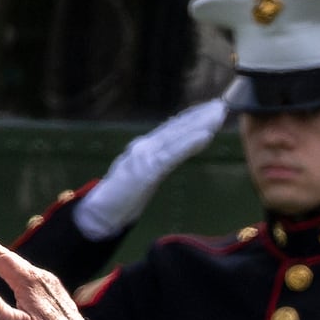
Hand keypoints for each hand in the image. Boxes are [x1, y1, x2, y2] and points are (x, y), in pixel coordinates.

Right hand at [0, 227, 88, 319]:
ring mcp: (52, 286)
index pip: (1, 258)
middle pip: (12, 259)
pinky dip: (18, 272)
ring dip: (5, 260)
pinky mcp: (58, 295)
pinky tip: (18, 279)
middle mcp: (43, 278)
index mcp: (30, 281)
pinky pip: (33, 277)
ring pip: (24, 268)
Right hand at [74, 98, 230, 240]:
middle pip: (177, 128)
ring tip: (218, 115)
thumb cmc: (119, 198)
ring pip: (177, 136)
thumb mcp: (141, 176)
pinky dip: (189, 144)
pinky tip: (205, 136)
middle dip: (200, 116)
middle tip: (221, 105)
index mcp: (145, 148)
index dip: (192, 117)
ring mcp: (144, 157)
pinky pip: (172, 155)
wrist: (98, 214)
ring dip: (199, 124)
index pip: (172, 129)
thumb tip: (169, 156)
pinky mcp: (146, 171)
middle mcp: (144, 147)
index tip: (211, 109)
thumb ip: (154, 163)